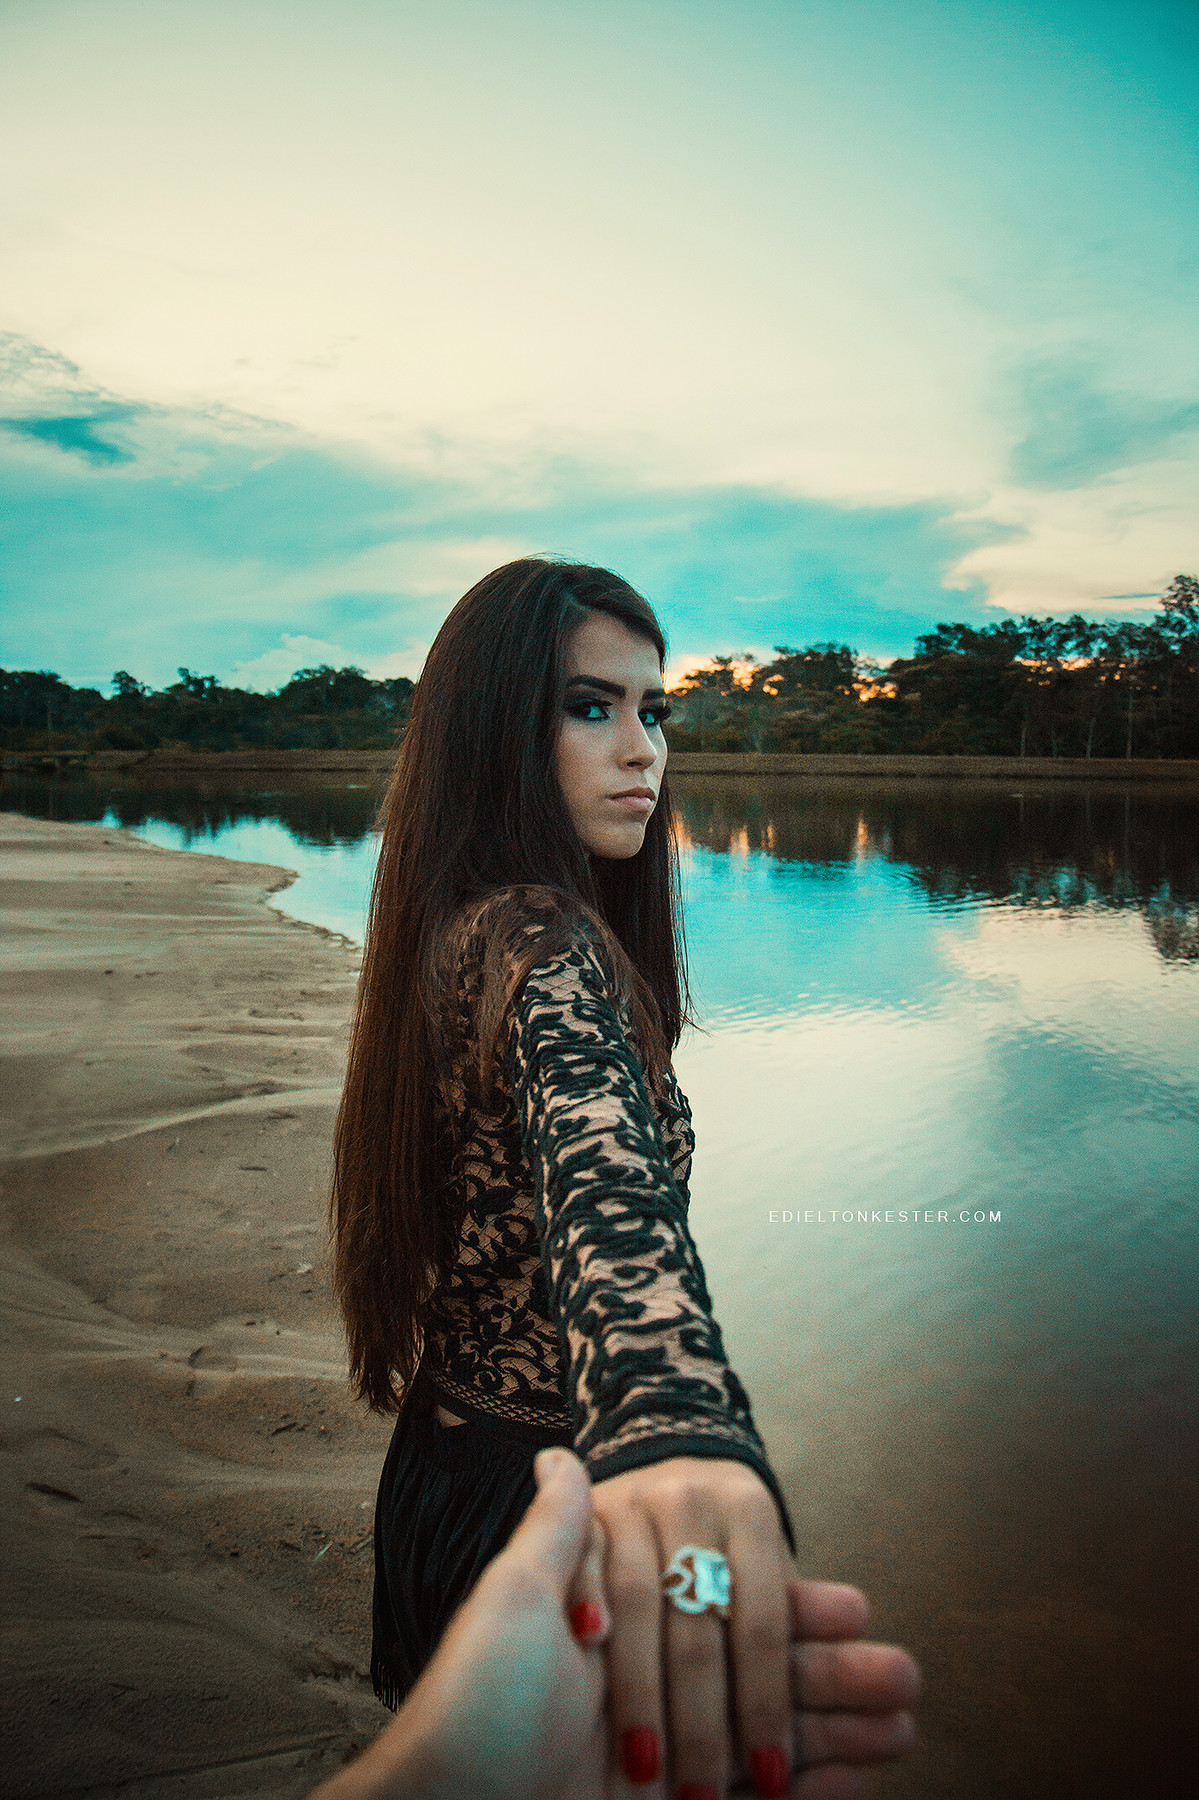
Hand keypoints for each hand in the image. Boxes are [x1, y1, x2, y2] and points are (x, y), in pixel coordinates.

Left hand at [308, 1449, 919, 1799]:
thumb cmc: (475, 1706)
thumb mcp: (512, 1602)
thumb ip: (559, 1532)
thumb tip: (561, 1451)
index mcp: (623, 1643)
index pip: (730, 1619)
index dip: (798, 1614)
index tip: (859, 1606)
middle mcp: (648, 1700)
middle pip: (765, 1684)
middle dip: (838, 1680)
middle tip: (909, 1677)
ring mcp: (666, 1764)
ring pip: (774, 1740)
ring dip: (845, 1735)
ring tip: (910, 1725)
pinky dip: (819, 1793)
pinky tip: (869, 1779)